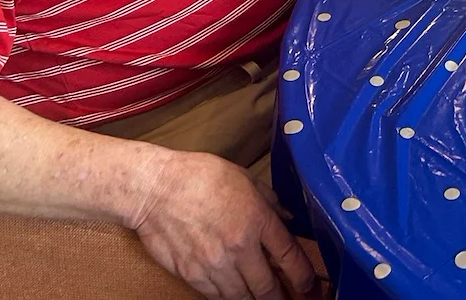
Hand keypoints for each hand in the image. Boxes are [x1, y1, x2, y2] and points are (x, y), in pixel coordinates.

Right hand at [129, 150, 318, 298]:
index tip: (310, 285)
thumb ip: (270, 201)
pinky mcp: (192, 275)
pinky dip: (228, 297)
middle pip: (268, 286)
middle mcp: (239, 247)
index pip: (289, 255)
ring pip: (242, 297)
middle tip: (289, 299)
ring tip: (263, 298)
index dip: (304, 276)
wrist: (156, 189)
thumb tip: (286, 218)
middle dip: (282, 297)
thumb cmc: (199, 176)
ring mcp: (214, 265)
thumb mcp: (244, 178)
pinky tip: (235, 294)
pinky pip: (216, 297)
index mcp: (257, 219)